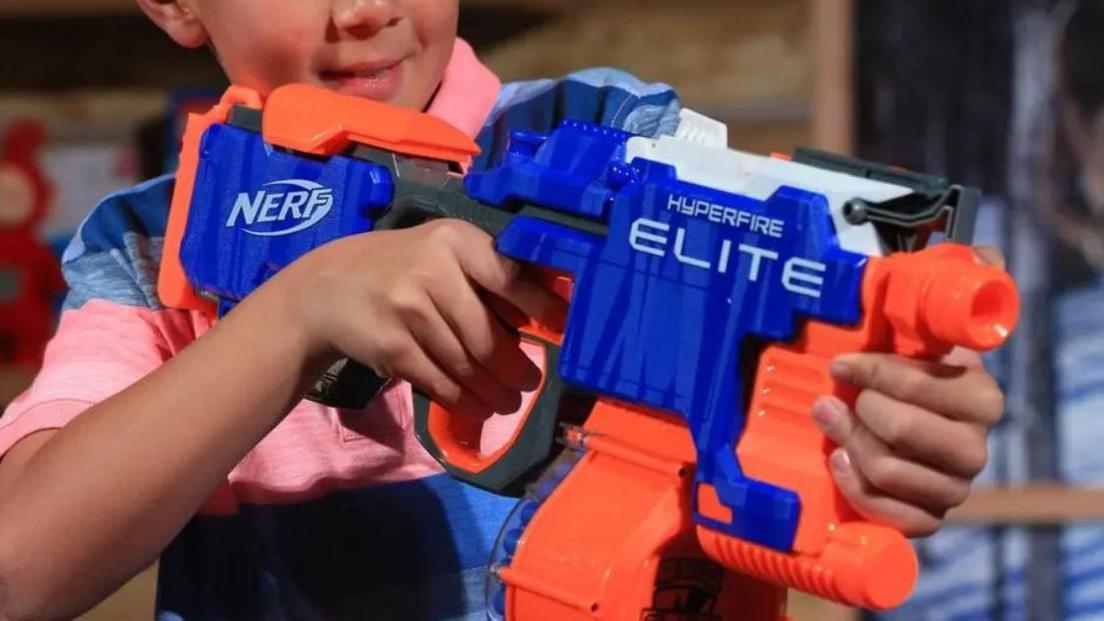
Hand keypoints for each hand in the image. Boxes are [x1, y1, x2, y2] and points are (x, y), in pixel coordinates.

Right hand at [276, 219, 566, 414]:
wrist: (326, 289)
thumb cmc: (403, 268)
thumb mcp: (442, 252)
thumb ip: (487, 273)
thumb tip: (547, 314)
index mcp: (455, 241)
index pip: (509, 277)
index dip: (542, 307)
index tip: (563, 328)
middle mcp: (432, 271)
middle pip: (488, 335)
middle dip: (516, 368)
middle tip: (530, 384)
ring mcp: (409, 311)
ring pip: (466, 365)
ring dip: (494, 392)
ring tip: (509, 402)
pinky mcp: (392, 348)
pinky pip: (441, 383)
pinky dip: (465, 402)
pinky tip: (478, 408)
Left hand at [811, 245, 1006, 536]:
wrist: (896, 436)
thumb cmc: (903, 379)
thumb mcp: (920, 335)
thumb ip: (946, 293)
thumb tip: (984, 254)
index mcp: (978, 396)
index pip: (919, 384)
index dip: (872, 371)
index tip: (841, 363)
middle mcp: (973, 445)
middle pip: (901, 428)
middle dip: (855, 409)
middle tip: (829, 398)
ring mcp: (952, 487)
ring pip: (888, 468)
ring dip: (846, 442)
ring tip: (829, 421)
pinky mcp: (928, 520)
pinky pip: (888, 513)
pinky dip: (854, 486)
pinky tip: (839, 462)